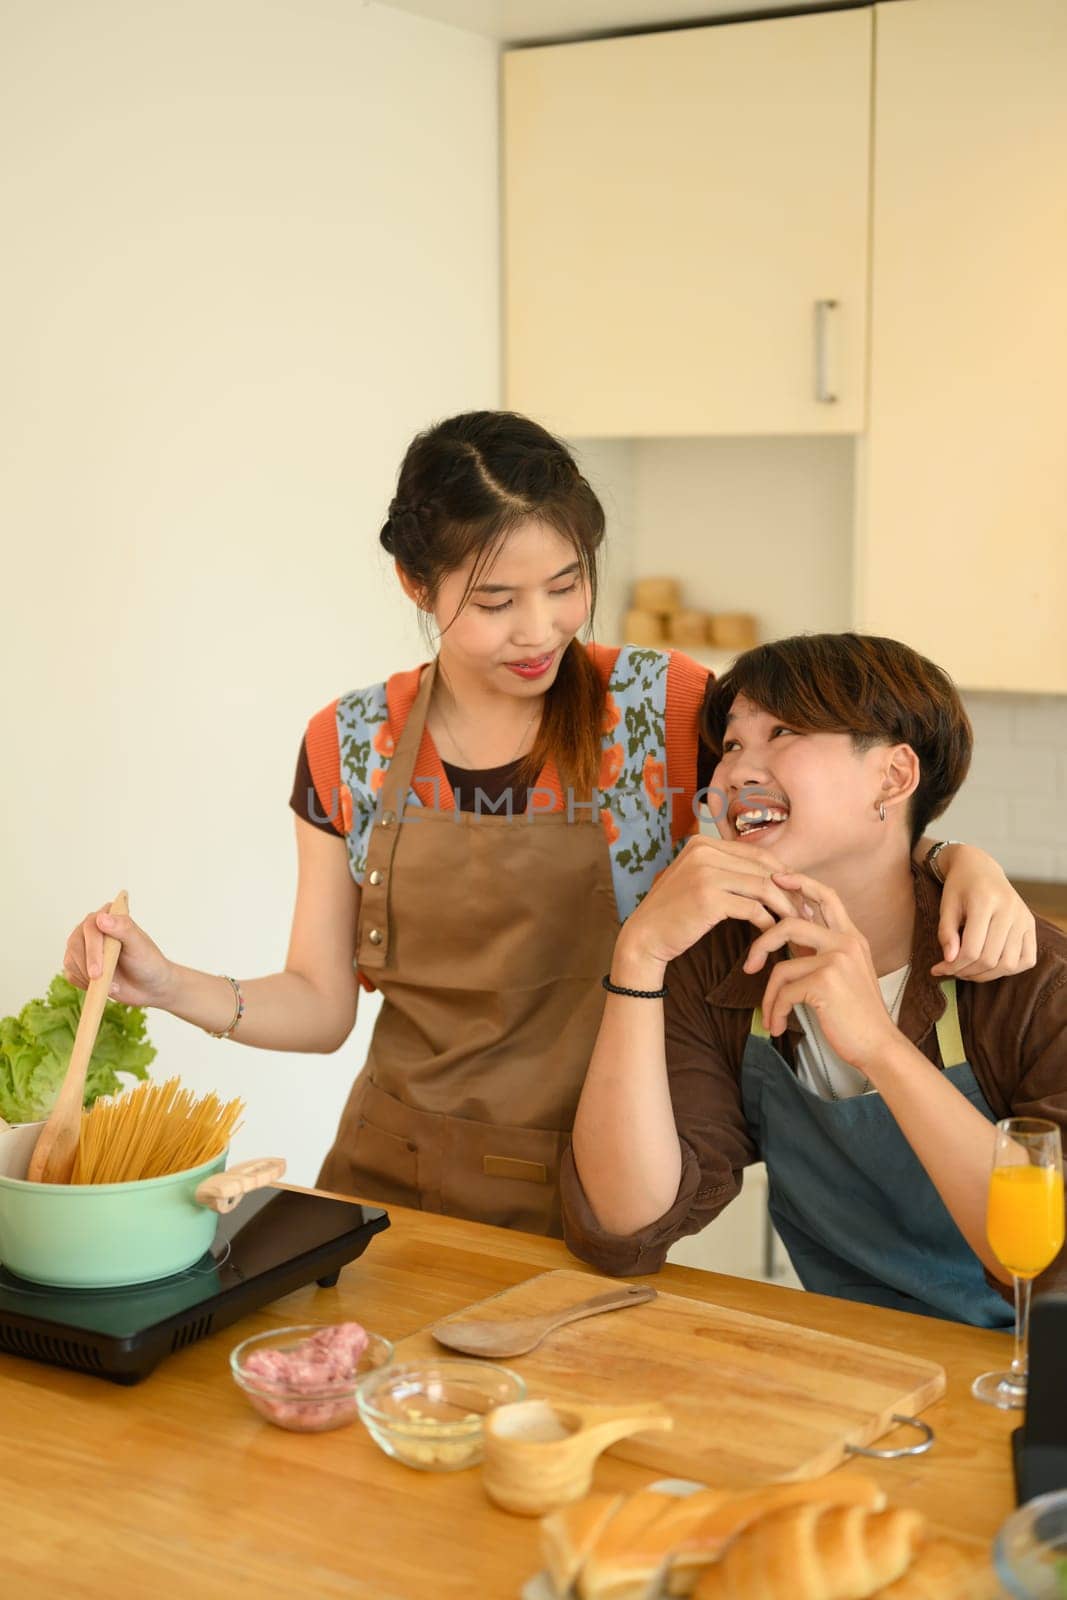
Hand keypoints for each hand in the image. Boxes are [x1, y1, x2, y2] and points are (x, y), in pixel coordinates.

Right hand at [63, 903, 176, 1009]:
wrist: (148, 986)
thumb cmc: (147, 961)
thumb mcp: (139, 945)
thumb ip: (123, 928)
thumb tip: (102, 918)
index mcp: (108, 916)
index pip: (91, 925)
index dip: (93, 946)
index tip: (98, 965)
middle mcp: (91, 929)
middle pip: (76, 942)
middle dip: (88, 963)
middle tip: (99, 978)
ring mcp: (83, 947)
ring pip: (71, 960)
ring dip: (88, 976)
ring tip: (112, 985)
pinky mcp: (78, 965)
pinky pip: (71, 974)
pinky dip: (84, 984)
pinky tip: (103, 987)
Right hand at [613, 835, 802, 982]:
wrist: (645, 936)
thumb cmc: (675, 913)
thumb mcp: (699, 881)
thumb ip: (727, 870)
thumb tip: (773, 874)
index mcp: (703, 842)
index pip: (757, 854)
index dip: (782, 874)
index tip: (798, 895)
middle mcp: (704, 851)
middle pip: (764, 868)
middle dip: (789, 891)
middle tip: (805, 912)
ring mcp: (705, 872)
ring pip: (763, 887)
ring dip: (784, 908)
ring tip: (794, 925)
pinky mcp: (709, 897)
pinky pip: (753, 908)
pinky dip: (767, 922)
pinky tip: (770, 934)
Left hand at [744, 872, 901, 1074]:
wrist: (879, 1046)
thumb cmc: (856, 1015)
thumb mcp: (844, 975)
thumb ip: (820, 953)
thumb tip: (788, 938)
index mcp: (852, 937)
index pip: (827, 896)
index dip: (800, 882)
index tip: (775, 878)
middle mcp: (846, 942)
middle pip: (791, 922)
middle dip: (763, 942)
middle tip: (749, 965)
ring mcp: (837, 960)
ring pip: (782, 965)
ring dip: (770, 995)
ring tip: (771, 1015)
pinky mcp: (825, 981)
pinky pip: (784, 991)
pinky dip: (776, 1010)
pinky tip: (778, 1025)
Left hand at [930, 845, 1036, 979]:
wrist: (980, 868)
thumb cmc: (959, 887)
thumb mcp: (946, 905)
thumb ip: (946, 933)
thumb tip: (949, 961)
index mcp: (986, 901)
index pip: (971, 949)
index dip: (953, 966)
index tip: (938, 969)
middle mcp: (1010, 910)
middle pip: (990, 959)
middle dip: (966, 971)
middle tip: (952, 970)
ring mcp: (1024, 918)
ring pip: (1008, 964)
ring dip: (986, 975)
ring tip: (968, 969)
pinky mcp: (1031, 925)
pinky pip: (1026, 960)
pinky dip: (1008, 969)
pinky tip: (990, 965)